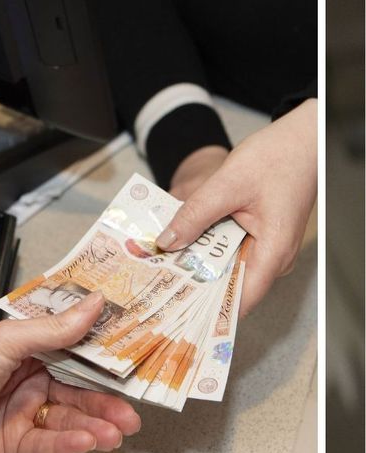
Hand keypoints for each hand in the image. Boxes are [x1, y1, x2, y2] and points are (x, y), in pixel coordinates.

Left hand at [0, 293, 141, 452]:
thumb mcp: (4, 341)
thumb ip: (52, 328)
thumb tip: (90, 304)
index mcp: (22, 351)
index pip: (72, 355)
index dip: (100, 363)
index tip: (131, 366)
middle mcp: (24, 380)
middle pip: (76, 392)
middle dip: (106, 403)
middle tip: (131, 410)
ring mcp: (20, 412)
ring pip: (67, 420)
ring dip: (94, 426)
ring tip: (114, 430)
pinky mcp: (13, 442)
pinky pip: (47, 444)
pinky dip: (69, 444)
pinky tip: (86, 441)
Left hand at [157, 98, 316, 315]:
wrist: (301, 137)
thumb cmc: (277, 157)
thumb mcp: (227, 184)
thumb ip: (194, 215)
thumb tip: (166, 243)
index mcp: (273, 252)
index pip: (240, 299)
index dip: (207, 311)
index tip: (174, 315)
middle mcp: (271, 257)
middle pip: (228, 286)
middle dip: (191, 289)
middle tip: (152, 290)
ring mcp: (265, 248)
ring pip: (224, 268)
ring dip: (194, 267)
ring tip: (155, 270)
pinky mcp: (256, 236)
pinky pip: (227, 251)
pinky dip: (203, 249)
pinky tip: (176, 245)